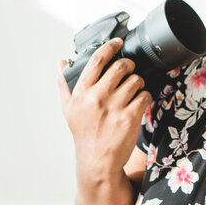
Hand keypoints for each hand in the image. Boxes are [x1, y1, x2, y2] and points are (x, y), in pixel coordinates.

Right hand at [57, 37, 152, 187]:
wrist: (97, 162)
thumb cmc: (83, 134)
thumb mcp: (68, 109)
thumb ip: (64, 84)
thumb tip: (61, 63)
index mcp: (81, 93)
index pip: (97, 60)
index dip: (110, 47)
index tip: (118, 42)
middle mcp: (97, 98)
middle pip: (121, 67)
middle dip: (129, 66)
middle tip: (129, 71)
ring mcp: (114, 107)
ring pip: (135, 80)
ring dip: (138, 82)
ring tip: (134, 89)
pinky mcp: (129, 117)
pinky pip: (144, 96)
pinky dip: (144, 96)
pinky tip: (138, 102)